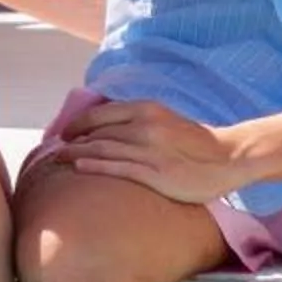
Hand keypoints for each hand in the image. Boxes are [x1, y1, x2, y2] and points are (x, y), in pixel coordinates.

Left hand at [59, 98, 238, 204]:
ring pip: (102, 148)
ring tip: (58, 160)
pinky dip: (94, 166)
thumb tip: (110, 130)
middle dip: (72, 140)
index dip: (78, 123)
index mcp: (147, 109)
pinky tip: (79, 168)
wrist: (227, 158)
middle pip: (98, 131)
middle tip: (54, 150)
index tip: (63, 133)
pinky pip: (117, 167)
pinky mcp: (155, 172)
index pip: (102, 113)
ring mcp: (149, 149)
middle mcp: (145, 125)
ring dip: (76, 153)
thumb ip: (139, 121)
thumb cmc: (195, 143)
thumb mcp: (166, 121)